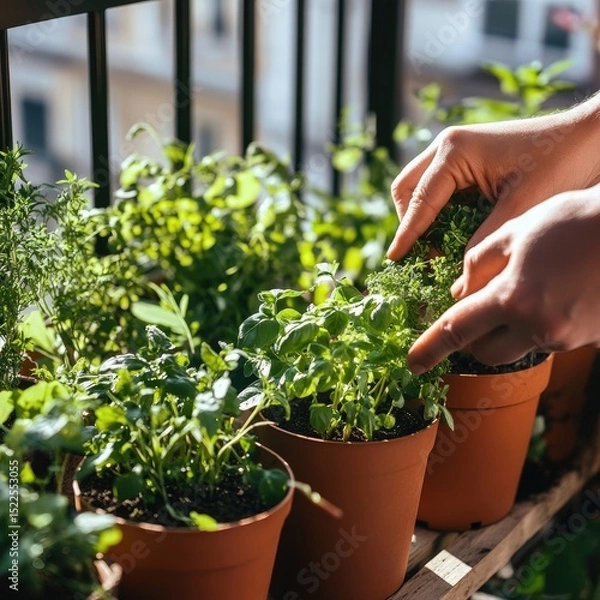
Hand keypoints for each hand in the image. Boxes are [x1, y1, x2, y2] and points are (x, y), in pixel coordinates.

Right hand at [387, 94, 599, 260]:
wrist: (591, 135)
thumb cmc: (561, 162)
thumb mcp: (520, 207)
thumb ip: (483, 244)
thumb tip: (457, 284)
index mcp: (454, 151)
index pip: (418, 201)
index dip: (406, 234)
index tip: (394, 261)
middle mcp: (447, 146)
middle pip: (406, 190)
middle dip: (409, 223)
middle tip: (422, 254)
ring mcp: (456, 151)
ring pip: (418, 190)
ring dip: (423, 219)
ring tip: (440, 250)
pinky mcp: (467, 160)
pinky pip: (439, 190)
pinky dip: (439, 214)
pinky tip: (455, 234)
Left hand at [407, 186, 599, 373]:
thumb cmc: (576, 221)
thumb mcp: (517, 231)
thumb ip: (478, 264)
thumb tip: (458, 292)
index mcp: (513, 299)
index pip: (456, 331)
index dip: (429, 348)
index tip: (412, 363)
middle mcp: (539, 327)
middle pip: (486, 352)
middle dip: (473, 338)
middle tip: (477, 311)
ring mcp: (567, 338)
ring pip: (519, 346)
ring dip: (508, 329)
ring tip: (528, 287)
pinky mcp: (588, 340)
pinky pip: (550, 339)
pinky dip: (539, 323)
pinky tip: (555, 292)